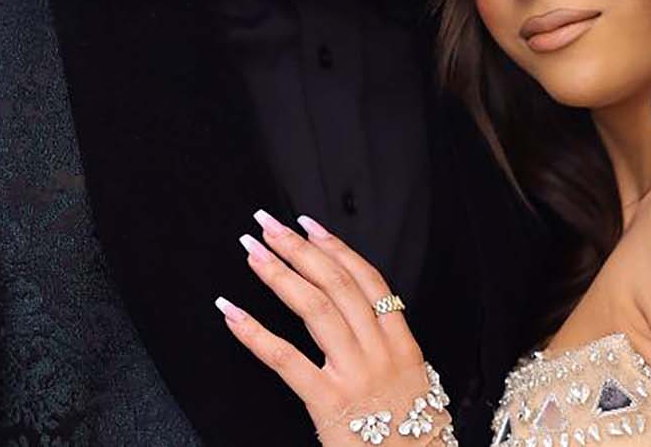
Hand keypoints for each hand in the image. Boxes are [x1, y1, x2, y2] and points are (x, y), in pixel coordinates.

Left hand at [217, 210, 454, 443]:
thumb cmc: (414, 436)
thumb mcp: (417, 383)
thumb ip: (390, 349)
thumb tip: (368, 321)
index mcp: (401, 345)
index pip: (368, 280)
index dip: (337, 248)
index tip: (308, 224)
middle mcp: (379, 352)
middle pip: (336, 285)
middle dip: (298, 249)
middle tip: (267, 225)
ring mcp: (354, 375)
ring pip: (314, 309)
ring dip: (278, 275)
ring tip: (252, 254)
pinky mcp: (328, 402)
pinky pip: (285, 359)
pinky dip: (255, 332)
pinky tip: (233, 313)